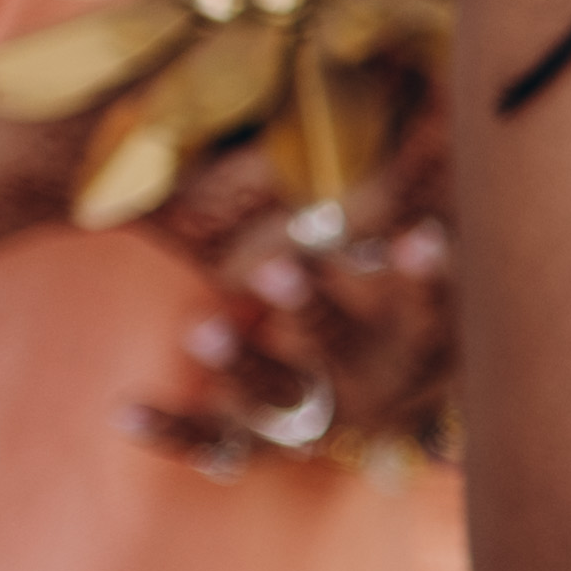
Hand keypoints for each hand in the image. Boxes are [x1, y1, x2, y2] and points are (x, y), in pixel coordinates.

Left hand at [129, 112, 461, 475]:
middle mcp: (372, 389)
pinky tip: (125, 410)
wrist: (394, 421)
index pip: (433, 310)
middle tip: (276, 267)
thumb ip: (424, 228)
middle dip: (310, 310)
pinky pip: (218, 443)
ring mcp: (319, 422)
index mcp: (421, 348)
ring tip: (203, 329)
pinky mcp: (268, 445)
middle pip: (343, 349)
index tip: (423, 233)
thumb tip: (446, 125)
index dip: (427, 277)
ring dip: (242, 362)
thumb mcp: (432, 289)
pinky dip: (172, 430)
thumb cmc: (411, 326)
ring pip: (279, 396)